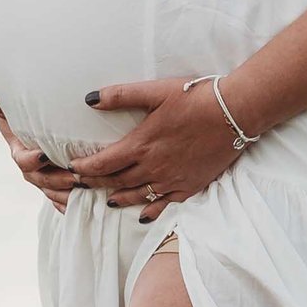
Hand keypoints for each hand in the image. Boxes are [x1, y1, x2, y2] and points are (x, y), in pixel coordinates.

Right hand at [0, 80, 79, 212]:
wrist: (38, 128)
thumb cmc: (21, 115)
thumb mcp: (8, 107)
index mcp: (20, 152)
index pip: (22, 160)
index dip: (31, 160)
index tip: (43, 155)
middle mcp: (33, 170)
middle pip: (42, 181)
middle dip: (58, 180)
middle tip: (75, 176)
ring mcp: (46, 180)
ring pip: (55, 193)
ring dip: (69, 193)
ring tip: (87, 188)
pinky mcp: (60, 187)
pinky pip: (66, 200)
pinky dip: (75, 202)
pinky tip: (90, 200)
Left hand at [69, 74, 243, 223]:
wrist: (234, 113)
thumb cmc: (196, 98)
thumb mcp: (155, 91)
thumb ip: (121, 95)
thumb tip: (89, 99)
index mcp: (142, 144)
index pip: (103, 163)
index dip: (85, 167)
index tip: (72, 167)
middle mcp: (153, 167)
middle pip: (116, 181)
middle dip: (96, 184)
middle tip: (81, 185)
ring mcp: (172, 180)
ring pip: (137, 196)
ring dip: (118, 198)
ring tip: (106, 200)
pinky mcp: (190, 186)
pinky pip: (164, 205)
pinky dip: (150, 211)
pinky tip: (142, 216)